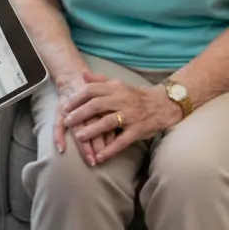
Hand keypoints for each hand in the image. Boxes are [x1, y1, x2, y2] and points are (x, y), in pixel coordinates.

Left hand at [61, 69, 180, 163]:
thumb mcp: (118, 84)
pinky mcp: (138, 130)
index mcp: (116, 87)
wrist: (163, 104)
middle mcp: (122, 100)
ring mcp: (131, 115)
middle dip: (79, 114)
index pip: (91, 90)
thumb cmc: (136, 95)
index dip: (76, 99)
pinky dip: (110, 149)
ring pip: (107, 123)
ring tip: (78, 137)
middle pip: (96, 106)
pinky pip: (122, 141)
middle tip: (67, 122)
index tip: (65, 107)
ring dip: (91, 131)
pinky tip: (99, 156)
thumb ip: (99, 80)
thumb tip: (82, 73)